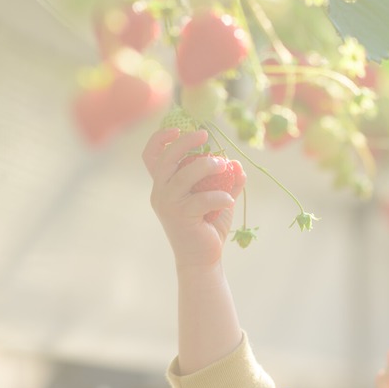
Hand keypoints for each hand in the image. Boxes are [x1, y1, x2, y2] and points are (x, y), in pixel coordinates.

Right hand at [142, 128, 246, 272]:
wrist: (203, 259)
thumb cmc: (208, 227)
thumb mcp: (219, 200)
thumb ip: (227, 182)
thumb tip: (237, 164)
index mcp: (164, 186)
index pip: (151, 157)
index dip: (160, 139)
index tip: (178, 129)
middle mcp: (161, 193)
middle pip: (166, 159)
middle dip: (184, 143)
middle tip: (205, 136)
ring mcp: (168, 205)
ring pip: (183, 175)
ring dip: (206, 166)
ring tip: (223, 166)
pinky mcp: (181, 217)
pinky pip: (201, 199)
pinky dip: (218, 196)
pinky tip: (229, 201)